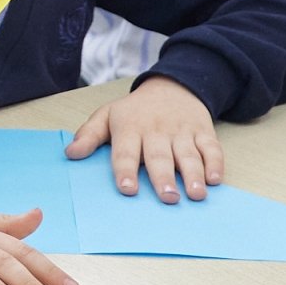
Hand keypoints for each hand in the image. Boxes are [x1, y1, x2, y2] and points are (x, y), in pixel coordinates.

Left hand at [66, 77, 221, 202]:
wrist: (173, 86)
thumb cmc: (135, 110)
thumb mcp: (108, 115)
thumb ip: (89, 135)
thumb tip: (70, 153)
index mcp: (129, 127)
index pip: (125, 151)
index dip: (125, 170)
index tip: (127, 189)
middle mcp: (156, 130)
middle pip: (159, 156)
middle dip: (163, 177)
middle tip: (167, 198)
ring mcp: (181, 131)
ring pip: (188, 154)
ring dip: (193, 174)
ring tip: (195, 194)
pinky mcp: (203, 131)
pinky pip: (211, 147)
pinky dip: (215, 163)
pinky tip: (215, 180)